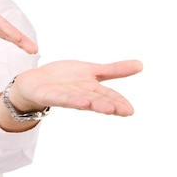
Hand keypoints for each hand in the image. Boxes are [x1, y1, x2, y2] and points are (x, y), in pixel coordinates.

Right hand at [0, 0, 36, 61]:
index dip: (3, 26)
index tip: (16, 36)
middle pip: (0, 30)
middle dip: (16, 39)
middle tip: (33, 49)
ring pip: (3, 34)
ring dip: (20, 42)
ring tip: (33, 50)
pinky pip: (3, 34)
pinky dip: (15, 40)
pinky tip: (26, 45)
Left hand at [9, 60, 143, 116]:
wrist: (35, 81)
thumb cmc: (64, 78)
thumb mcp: (91, 70)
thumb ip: (114, 70)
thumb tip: (141, 65)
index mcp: (91, 88)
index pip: (108, 95)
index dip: (118, 102)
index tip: (130, 110)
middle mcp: (80, 94)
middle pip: (97, 100)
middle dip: (110, 105)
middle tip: (125, 111)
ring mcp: (65, 96)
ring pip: (81, 100)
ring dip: (94, 104)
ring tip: (107, 108)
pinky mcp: (50, 95)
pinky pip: (61, 98)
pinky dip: (71, 99)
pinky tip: (81, 101)